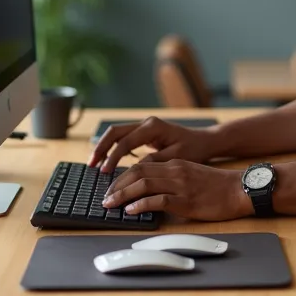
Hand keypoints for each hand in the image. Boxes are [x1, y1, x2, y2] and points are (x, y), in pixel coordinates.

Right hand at [88, 116, 220, 172]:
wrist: (205, 141)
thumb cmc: (194, 149)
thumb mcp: (176, 158)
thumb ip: (155, 161)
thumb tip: (135, 168)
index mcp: (153, 127)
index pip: (125, 142)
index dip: (113, 158)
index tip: (104, 172)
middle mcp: (146, 123)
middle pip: (114, 132)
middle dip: (100, 148)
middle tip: (90, 165)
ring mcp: (144, 126)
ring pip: (116, 134)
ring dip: (104, 148)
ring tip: (94, 164)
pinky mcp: (144, 133)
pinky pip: (123, 138)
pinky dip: (113, 148)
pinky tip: (107, 162)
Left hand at [102, 159, 252, 221]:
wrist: (240, 189)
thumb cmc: (218, 186)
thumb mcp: (191, 175)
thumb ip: (172, 179)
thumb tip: (150, 192)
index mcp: (175, 164)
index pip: (141, 165)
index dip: (122, 176)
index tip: (111, 187)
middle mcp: (175, 171)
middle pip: (137, 172)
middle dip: (117, 185)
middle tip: (105, 198)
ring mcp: (180, 185)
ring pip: (144, 184)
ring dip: (123, 195)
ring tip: (111, 205)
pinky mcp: (186, 200)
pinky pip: (158, 200)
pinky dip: (141, 205)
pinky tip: (131, 210)